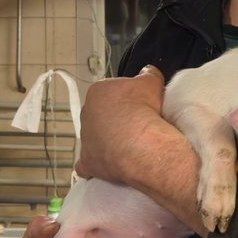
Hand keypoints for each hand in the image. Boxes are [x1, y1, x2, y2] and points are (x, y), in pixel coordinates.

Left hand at [75, 65, 168, 182]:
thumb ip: (148, 74)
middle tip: (136, 124)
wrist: (142, 145)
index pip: (111, 91)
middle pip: (101, 115)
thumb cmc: (144, 112)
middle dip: (115, 119)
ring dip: (107, 141)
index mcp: (98, 92)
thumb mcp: (152, 82)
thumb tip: (148, 72)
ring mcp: (85, 139)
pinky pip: (87, 164)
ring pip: (95, 138)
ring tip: (130, 145)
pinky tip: (107, 165)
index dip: (126, 98)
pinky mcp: (88, 161)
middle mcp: (87, 113)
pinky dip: (95, 165)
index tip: (138, 105)